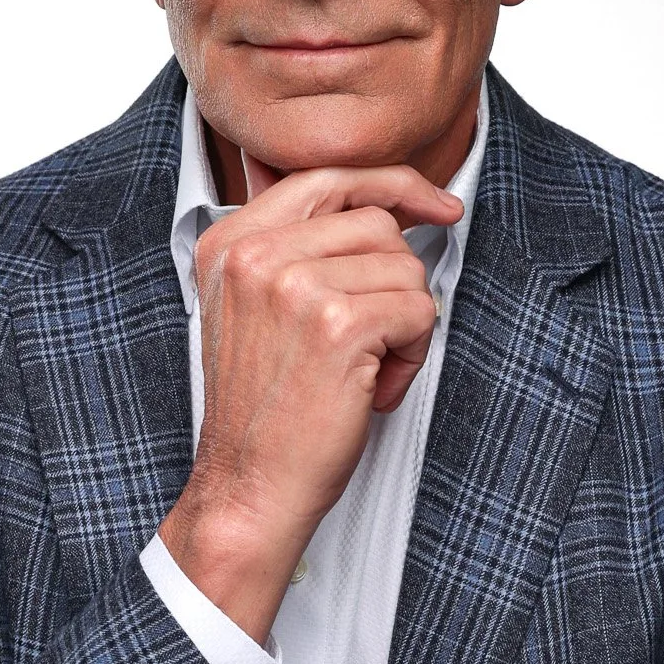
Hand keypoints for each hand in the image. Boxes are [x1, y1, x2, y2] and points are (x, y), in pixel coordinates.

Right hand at [160, 161, 460, 642]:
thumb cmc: (262, 411)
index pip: (327, 177)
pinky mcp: (338, 325)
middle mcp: (255, 254)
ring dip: (405, 324)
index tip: (434, 204)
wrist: (249, 485)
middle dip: (396, 280)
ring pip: (405, 268)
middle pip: (376, 223)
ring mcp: (294, 285)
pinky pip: (418, 311)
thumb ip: (294, 250)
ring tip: (365, 369)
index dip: (392, 184)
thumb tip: (381, 207)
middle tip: (373, 337)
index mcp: (229, 243)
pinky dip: (412, 356)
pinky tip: (374, 388)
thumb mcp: (252, 310)